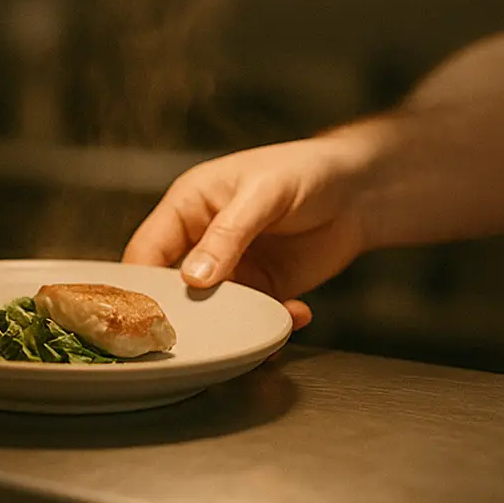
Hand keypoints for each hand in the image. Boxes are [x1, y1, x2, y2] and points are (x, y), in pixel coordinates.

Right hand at [122, 136, 372, 330]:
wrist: (360, 191)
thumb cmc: (306, 171)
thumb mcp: (262, 194)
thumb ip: (227, 235)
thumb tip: (192, 278)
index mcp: (188, 206)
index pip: (147, 250)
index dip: (143, 282)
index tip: (152, 313)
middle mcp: (202, 239)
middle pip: (173, 287)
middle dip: (186, 312)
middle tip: (204, 331)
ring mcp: (232, 268)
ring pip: (213, 309)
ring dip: (234, 322)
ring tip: (257, 325)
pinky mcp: (263, 288)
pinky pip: (252, 316)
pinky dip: (271, 323)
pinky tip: (296, 313)